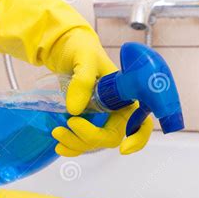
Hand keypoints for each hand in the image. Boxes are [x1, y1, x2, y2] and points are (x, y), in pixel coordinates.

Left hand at [0, 0, 152, 155]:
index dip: (138, 138)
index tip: (123, 149)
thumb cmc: (81, 48)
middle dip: (91, 137)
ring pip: (95, 143)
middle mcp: (116, 111)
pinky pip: (83, 143)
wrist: (64, 49)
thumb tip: (76, 109)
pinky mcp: (86, 122)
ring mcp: (101, 118)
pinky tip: (60, 145)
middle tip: (69, 124)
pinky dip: (72, 148)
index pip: (142, 123)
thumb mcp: (84, 57)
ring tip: (56, 133)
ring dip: (77, 144)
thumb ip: (83, 80)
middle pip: (112, 136)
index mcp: (125, 97)